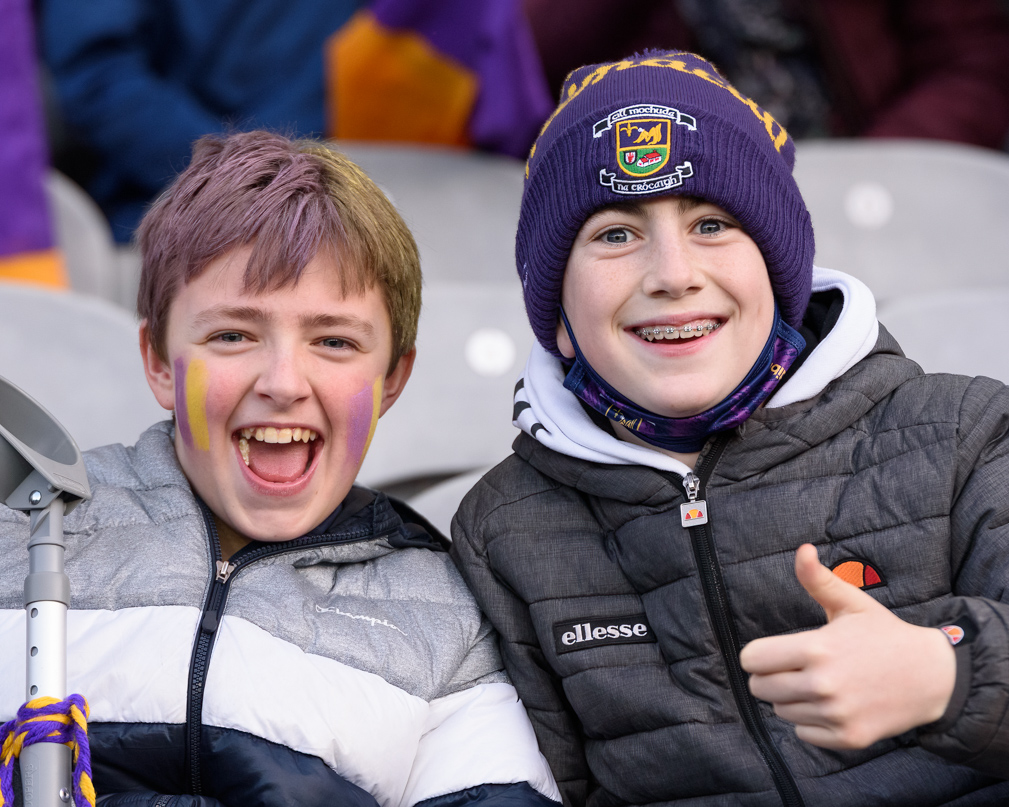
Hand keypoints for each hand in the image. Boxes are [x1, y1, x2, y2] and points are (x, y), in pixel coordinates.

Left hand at [738, 544, 955, 748]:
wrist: (932, 677)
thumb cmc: (885, 635)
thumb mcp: (852, 602)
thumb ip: (819, 579)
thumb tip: (802, 550)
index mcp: (817, 649)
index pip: (752, 660)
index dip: (758, 654)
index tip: (775, 651)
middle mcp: (823, 685)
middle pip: (760, 688)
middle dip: (770, 676)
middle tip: (794, 667)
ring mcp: (836, 714)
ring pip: (780, 711)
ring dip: (791, 698)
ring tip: (818, 683)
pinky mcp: (848, 738)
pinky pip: (803, 732)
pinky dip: (811, 721)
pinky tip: (832, 704)